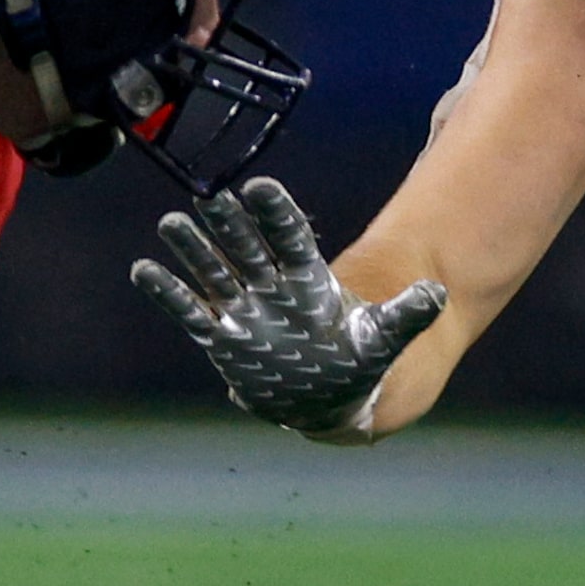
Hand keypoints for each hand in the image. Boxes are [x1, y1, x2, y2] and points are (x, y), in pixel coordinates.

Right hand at [131, 176, 446, 439]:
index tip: (259, 188)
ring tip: (171, 223)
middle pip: (248, 249)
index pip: (291, 240)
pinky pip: (191, 312)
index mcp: (309, 281)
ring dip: (193, 250)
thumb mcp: (383, 339)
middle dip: (230, 225)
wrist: (325, 396)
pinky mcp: (222, 337)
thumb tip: (440, 294)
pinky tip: (144, 270)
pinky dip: (169, 294)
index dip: (276, 216)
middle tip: (211, 195)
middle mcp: (272, 288)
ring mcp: (244, 310)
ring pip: (215, 272)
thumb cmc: (356, 362)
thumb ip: (407, 315)